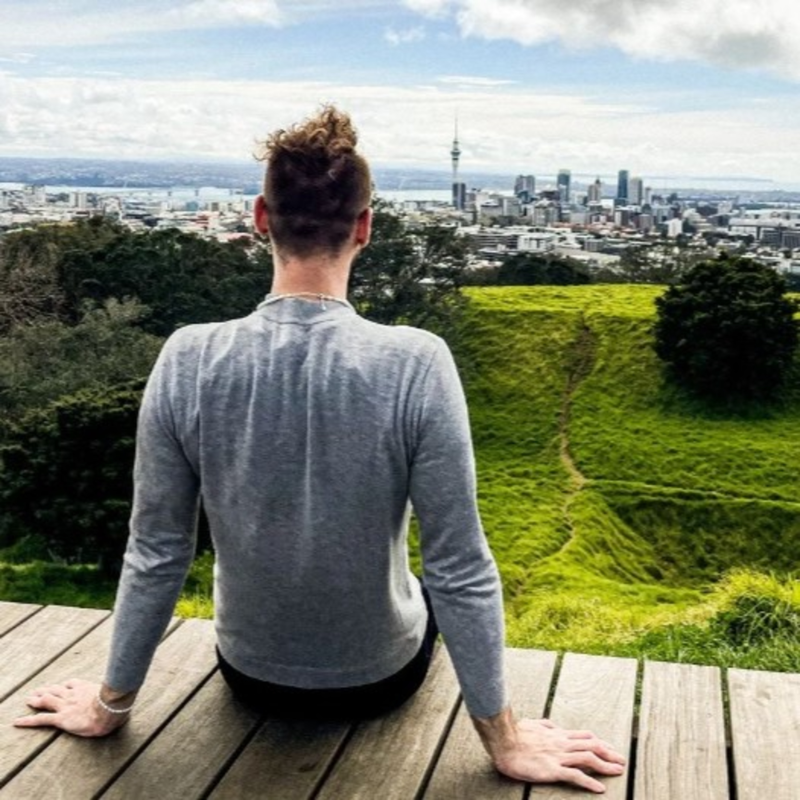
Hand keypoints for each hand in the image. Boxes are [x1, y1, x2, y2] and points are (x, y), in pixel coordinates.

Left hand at [13, 679, 131, 737]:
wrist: (112, 710)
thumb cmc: (118, 701)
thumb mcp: (118, 691)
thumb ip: (118, 687)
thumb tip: (130, 682)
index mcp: (85, 687)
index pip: (71, 684)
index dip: (64, 686)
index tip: (61, 686)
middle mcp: (73, 694)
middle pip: (56, 690)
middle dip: (46, 690)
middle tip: (38, 690)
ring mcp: (66, 706)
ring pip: (47, 701)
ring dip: (36, 700)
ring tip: (29, 700)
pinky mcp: (61, 719)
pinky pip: (42, 719)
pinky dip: (28, 720)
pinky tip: (17, 722)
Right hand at [473, 708, 625, 793]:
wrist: (504, 741)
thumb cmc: (515, 733)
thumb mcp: (532, 724)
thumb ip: (545, 726)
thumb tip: (552, 726)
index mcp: (557, 734)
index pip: (584, 736)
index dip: (600, 742)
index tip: (610, 748)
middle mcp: (561, 743)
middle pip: (591, 746)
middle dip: (609, 753)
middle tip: (622, 760)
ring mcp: (558, 756)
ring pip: (588, 758)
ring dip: (605, 765)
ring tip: (618, 771)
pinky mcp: (552, 769)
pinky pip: (575, 775)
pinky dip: (589, 782)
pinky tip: (599, 788)